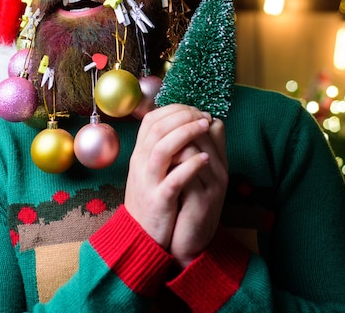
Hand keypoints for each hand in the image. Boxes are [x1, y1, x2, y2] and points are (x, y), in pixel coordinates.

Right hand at [124, 104, 212, 249]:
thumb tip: (182, 123)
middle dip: (182, 116)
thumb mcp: (151, 170)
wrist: (139, 235)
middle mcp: (140, 163)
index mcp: (139, 154)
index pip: (151, 120)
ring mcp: (148, 181)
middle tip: (203, 115)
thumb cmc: (152, 199)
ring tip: (205, 126)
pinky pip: (173, 179)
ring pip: (162, 148)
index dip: (173, 109)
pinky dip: (190, 166)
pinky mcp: (158, 201)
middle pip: (157, 128)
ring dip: (186, 133)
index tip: (193, 109)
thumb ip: (162, 148)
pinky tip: (204, 158)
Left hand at [170, 118, 227, 267]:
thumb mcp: (195, 175)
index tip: (172, 120)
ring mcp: (213, 185)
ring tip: (159, 145)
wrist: (190, 241)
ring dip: (173, 144)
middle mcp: (221, 171)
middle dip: (179, 126)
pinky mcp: (201, 201)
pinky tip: (161, 165)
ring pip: (194, 150)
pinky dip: (172, 165)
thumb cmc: (189, 204)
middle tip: (162, 128)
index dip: (190, 118)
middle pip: (203, 134)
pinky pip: (187, 174)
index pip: (214, 126)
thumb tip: (181, 123)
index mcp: (220, 162)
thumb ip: (193, 151)